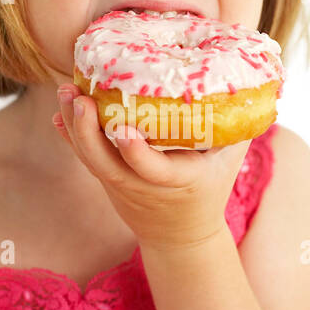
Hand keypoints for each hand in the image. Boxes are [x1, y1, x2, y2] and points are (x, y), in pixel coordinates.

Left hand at [53, 84, 250, 249]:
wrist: (182, 235)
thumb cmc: (210, 187)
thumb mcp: (230, 158)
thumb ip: (235, 121)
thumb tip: (249, 73)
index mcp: (176, 180)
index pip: (152, 169)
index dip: (135, 152)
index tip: (122, 130)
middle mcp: (142, 185)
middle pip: (107, 162)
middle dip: (88, 131)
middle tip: (80, 98)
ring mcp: (120, 184)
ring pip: (90, 158)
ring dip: (74, 126)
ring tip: (65, 91)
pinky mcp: (107, 180)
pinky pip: (86, 157)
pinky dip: (70, 136)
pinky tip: (59, 113)